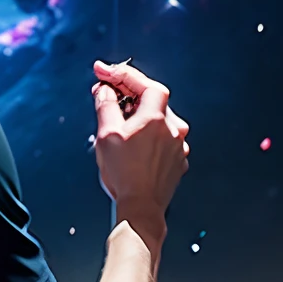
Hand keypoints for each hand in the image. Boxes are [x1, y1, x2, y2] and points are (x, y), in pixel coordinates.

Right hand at [90, 59, 189, 234]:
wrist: (141, 208)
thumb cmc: (124, 175)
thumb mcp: (107, 135)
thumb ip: (106, 105)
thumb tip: (104, 90)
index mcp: (156, 118)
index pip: (144, 84)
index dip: (124, 75)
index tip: (106, 72)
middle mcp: (173, 129)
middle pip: (153, 101)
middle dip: (130, 96)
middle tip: (108, 95)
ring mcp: (178, 146)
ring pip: (158, 120)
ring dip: (140, 117)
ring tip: (120, 126)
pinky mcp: (178, 160)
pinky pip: (163, 139)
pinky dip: (149, 136)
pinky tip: (134, 145)